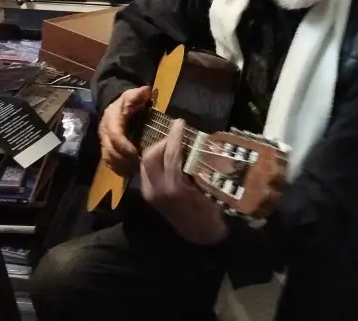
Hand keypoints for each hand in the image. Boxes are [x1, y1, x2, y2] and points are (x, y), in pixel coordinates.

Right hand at [98, 86, 150, 176]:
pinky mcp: (105, 149)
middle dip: (124, 160)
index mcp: (111, 120)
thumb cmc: (126, 102)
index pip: (115, 137)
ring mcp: (103, 142)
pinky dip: (118, 169)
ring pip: (108, 159)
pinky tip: (129, 173)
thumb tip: (147, 91)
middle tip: (139, 167)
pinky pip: (108, 162)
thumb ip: (139, 94)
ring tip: (136, 171)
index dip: (125, 147)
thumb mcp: (132, 94)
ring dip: (121, 167)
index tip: (137, 154)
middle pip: (110, 151)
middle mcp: (104, 133)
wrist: (113, 106)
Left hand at [140, 118, 227, 245]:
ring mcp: (151, 193)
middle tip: (178, 135)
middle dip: (163, 141)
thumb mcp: (209, 187)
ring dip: (158, 150)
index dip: (175, 136)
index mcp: (174, 187)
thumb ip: (200, 166)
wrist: (201, 235)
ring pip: (146, 162)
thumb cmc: (211, 210)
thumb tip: (198, 143)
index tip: (181, 123)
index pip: (170, 154)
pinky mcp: (149, 196)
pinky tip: (170, 158)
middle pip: (151, 155)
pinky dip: (157, 160)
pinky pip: (147, 171)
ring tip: (174, 145)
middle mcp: (157, 190)